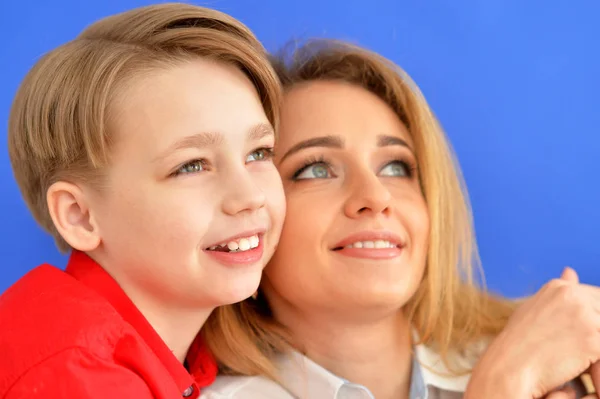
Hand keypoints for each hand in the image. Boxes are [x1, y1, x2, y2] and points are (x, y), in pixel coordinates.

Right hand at [467, 267, 599, 397]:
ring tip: (570, 354)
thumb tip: (571, 271)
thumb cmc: (518, 343)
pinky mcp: (595, 339)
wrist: (509, 369)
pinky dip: (594, 361)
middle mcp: (572, 295)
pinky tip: (575, 365)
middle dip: (594, 330)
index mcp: (559, 287)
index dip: (591, 318)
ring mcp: (585, 316)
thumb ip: (559, 293)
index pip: (595, 298)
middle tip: (569, 345)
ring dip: (593, 343)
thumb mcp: (534, 308)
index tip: (575, 333)